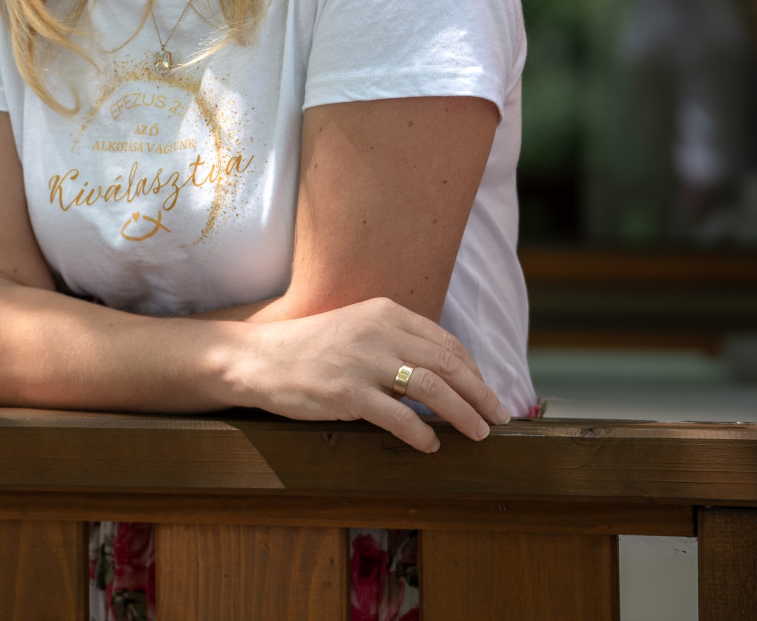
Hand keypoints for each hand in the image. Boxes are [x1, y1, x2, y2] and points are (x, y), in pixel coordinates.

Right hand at [227, 296, 509, 451]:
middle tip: (498, 418)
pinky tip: (431, 445)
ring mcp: (363, 362)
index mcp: (385, 313)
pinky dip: (422, 434)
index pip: (446, 343)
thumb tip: (442, 375)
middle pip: (449, 365)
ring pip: (433, 390)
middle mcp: (379, 332)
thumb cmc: (309, 347)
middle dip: (480, 395)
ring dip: (463, 415)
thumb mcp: (357, 329)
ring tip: (477, 434)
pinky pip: (399, 417)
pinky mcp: (347, 392)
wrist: (258, 357)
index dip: (475, 372)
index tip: (488, 393)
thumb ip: (396, 342)